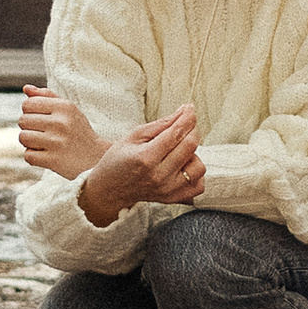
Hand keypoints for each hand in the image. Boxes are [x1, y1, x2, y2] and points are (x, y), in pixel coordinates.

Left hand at [17, 85, 107, 178]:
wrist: (97, 158)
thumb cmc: (78, 131)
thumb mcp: (68, 109)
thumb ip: (47, 96)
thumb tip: (26, 88)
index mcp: (64, 106)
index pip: (27, 104)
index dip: (30, 112)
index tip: (41, 119)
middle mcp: (60, 123)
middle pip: (23, 120)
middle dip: (29, 127)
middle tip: (43, 133)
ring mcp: (56, 142)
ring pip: (23, 138)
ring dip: (30, 143)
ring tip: (43, 144)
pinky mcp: (53, 160)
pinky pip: (28, 155)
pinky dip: (33, 157)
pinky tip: (45, 155)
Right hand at [78, 102, 203, 222]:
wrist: (108, 190)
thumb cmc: (118, 160)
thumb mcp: (133, 136)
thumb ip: (160, 124)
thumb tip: (184, 112)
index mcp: (146, 158)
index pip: (176, 133)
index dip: (187, 117)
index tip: (189, 109)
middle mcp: (159, 176)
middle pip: (191, 146)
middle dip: (191, 130)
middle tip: (183, 126)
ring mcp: (168, 190)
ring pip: (199, 166)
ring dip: (192, 154)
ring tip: (177, 152)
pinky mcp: (173, 199)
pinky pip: (199, 185)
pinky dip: (194, 174)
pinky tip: (181, 167)